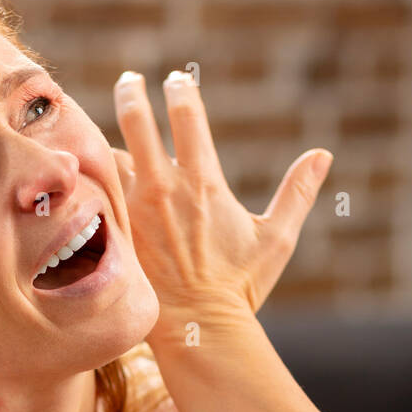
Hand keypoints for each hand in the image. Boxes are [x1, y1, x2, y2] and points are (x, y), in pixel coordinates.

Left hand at [112, 69, 332, 336]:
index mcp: (203, 182)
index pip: (188, 117)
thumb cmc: (238, 288)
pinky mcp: (116, 233)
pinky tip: (87, 176)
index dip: (181, 91)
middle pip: (137, 121)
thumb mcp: (276, 240)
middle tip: (130, 81)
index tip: (176, 80)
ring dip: (109, 142)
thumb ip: (297, 193)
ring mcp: (134, 211)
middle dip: (132, 94)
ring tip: (106, 135)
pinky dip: (94, 181)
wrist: (197, 331)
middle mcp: (164, 188)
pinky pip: (96, 195)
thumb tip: (323, 156)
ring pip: (110, 157)